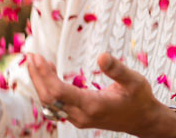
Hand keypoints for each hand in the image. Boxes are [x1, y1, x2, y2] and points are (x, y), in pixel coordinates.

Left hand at [27, 52, 172, 136]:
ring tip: (34, 62)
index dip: (44, 74)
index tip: (37, 57)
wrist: (144, 121)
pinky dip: (47, 89)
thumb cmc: (140, 99)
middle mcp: (82, 115)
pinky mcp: (79, 117)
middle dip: (37, 76)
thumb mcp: (134, 81)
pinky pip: (56, 105)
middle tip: (30, 55)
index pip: (58, 92)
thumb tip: (102, 56)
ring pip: (50, 103)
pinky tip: (47, 73)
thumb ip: (117, 69)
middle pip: (49, 98)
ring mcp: (79, 118)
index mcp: (93, 105)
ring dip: (39, 82)